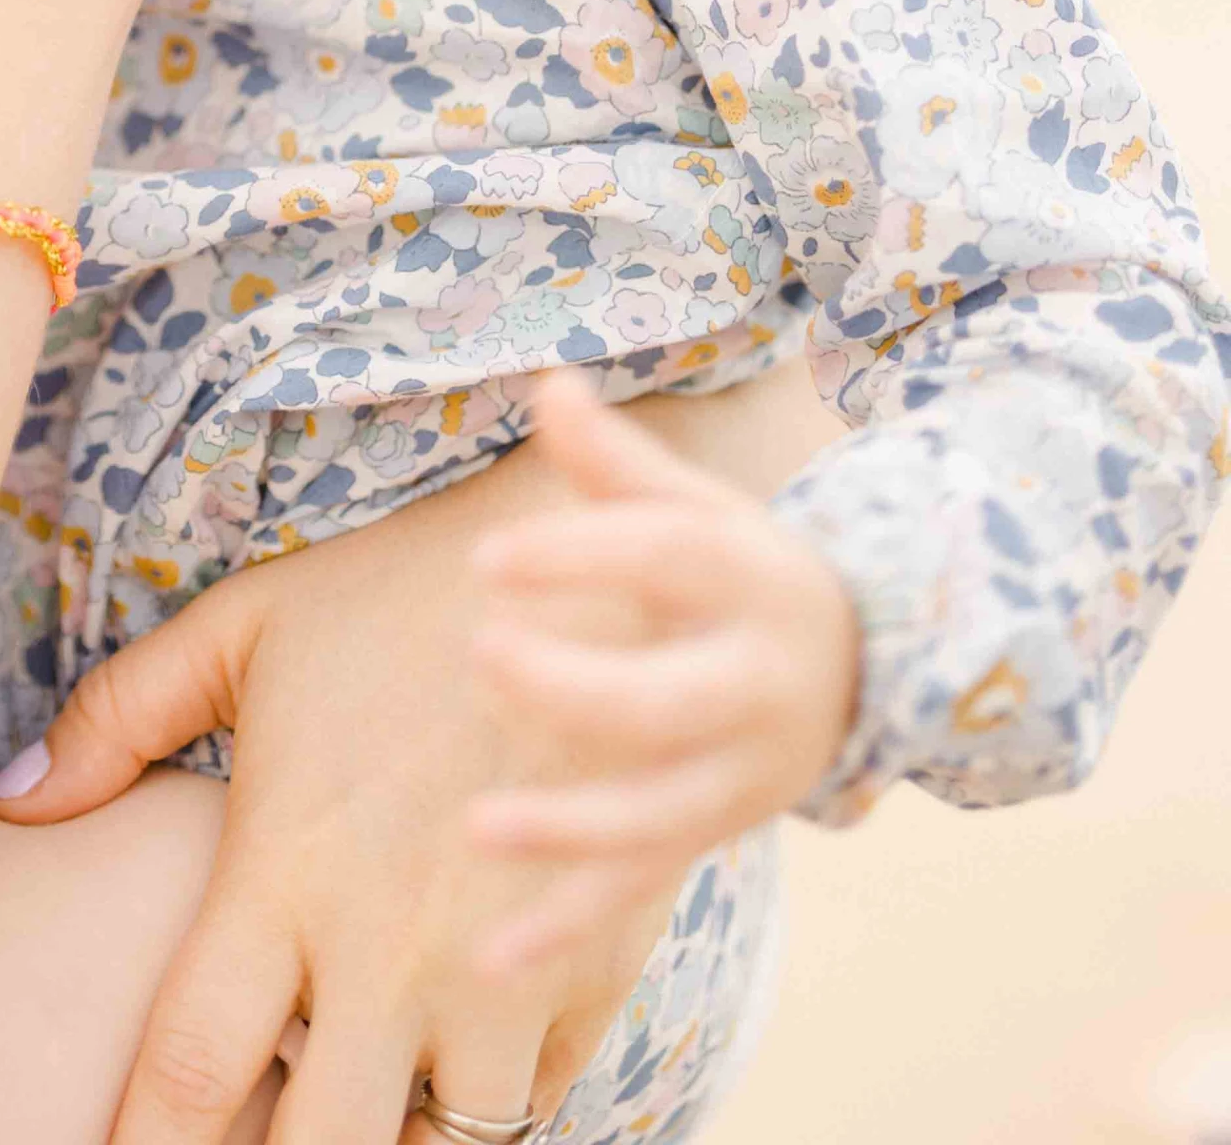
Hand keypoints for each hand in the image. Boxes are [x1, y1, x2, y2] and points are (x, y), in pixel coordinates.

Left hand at [0, 475, 682, 1144]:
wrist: (599, 561)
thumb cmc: (397, 591)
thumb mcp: (245, 627)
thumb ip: (120, 714)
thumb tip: (9, 801)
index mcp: (286, 870)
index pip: (190, 1071)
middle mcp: (390, 946)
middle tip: (250, 1130)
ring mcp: (500, 969)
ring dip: (388, 1130)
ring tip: (352, 1087)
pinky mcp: (591, 967)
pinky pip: (534, 1100)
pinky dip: (487, 1096)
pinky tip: (448, 1050)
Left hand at [463, 375, 860, 981]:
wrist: (867, 671)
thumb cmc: (747, 572)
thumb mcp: (701, 507)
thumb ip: (618, 461)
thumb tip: (549, 384)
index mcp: (749, 582)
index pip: (663, 562)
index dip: (579, 556)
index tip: (487, 557)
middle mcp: (753, 687)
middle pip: (669, 702)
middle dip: (578, 690)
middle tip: (483, 655)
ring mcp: (737, 777)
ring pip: (656, 817)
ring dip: (569, 831)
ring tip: (477, 829)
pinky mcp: (710, 833)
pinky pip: (639, 889)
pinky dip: (565, 931)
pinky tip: (489, 958)